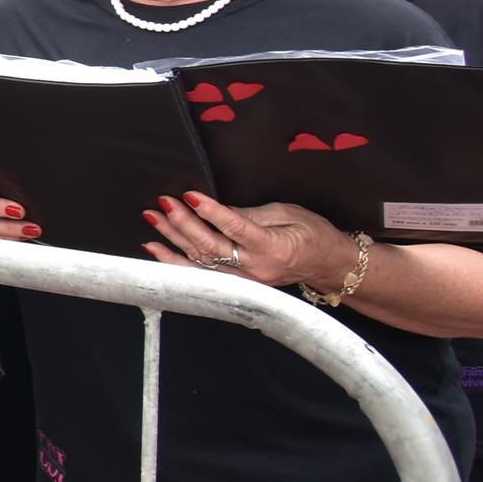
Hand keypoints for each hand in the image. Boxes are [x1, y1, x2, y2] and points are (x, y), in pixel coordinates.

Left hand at [143, 193, 349, 288]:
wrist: (329, 265)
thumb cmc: (313, 235)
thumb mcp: (288, 214)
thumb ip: (251, 214)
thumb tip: (216, 208)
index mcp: (272, 247)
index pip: (235, 228)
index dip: (211, 212)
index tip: (190, 196)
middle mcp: (256, 268)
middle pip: (211, 246)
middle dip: (184, 223)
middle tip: (165, 203)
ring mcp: (245, 281)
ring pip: (201, 261)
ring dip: (173, 238)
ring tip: (154, 218)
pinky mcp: (238, 285)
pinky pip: (201, 274)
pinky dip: (176, 261)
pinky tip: (155, 249)